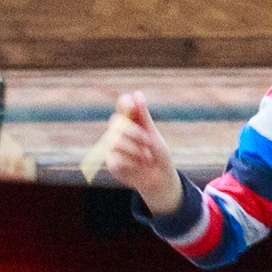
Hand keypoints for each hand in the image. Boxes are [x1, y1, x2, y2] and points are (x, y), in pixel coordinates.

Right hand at [85, 93, 178, 209]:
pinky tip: (137, 166)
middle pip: (116, 122)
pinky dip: (131, 163)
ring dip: (135, 150)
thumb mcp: (153, 134)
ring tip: (146, 157)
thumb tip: (137, 93)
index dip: (124, 102)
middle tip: (148, 141)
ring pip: (116, 141)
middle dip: (134, 132)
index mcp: (131, 123)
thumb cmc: (158, 154)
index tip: (130, 103)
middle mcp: (119, 133)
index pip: (122, 106)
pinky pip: (116, 158)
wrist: (160, 177)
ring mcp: (114, 148)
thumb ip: (143, 116)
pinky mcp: (112, 163)